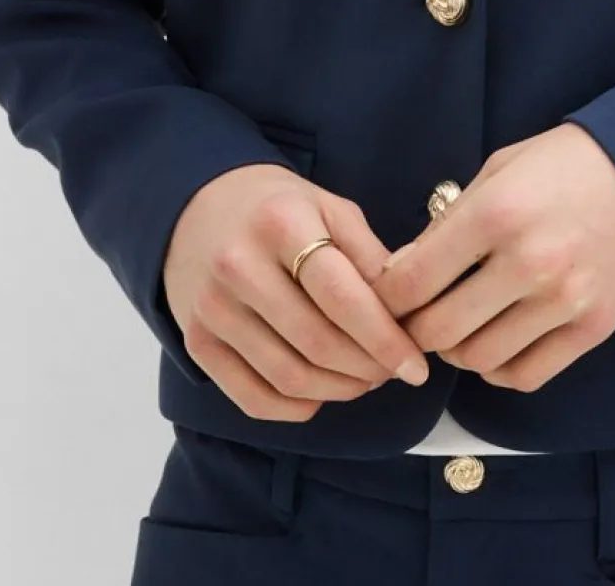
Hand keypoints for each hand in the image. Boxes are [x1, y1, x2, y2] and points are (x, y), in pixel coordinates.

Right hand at [161, 162, 430, 421]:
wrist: (198, 208)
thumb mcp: (330, 209)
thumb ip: (370, 256)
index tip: (417, 366)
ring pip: (289, 377)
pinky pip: (254, 399)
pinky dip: (299, 407)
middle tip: (393, 370)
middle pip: (317, 343)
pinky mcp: (197, 343)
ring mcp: (212, 309)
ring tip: (365, 379)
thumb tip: (411, 312)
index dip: (385, 338)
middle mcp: (239, 266)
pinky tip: (322, 391)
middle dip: (368, 368)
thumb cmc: (279, 209)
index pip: (341, 296)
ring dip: (339, 390)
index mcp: (281, 223)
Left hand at [372, 122, 614, 392]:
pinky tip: (493, 345)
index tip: (383, 294)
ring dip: (454, 351)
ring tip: (454, 328)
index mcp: (497, 212)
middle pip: (438, 330)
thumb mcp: (503, 168)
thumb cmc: (571, 163)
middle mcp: (528, 263)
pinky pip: (525, 375)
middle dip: (412, 330)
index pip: (411, 280)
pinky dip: (497, 370)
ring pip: (477, 360)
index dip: (385, 295)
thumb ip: (451, 219)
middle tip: (411, 319)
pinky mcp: (592, 330)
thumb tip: (405, 270)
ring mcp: (563, 302)